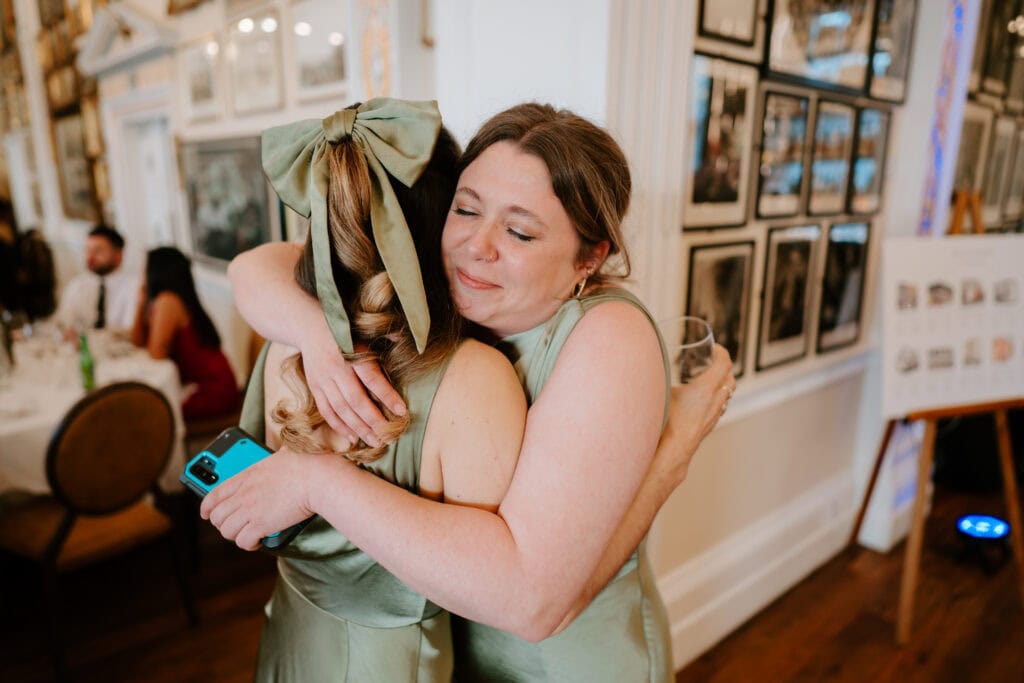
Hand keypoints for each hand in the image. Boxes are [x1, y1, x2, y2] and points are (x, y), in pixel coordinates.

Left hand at [200, 446, 319, 550]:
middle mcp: (243, 493)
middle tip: (233, 526)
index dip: (207, 507)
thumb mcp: (280, 455)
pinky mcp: (261, 525)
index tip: (207, 513)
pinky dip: (249, 544)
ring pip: (227, 531)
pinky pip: (243, 541)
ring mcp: (250, 509)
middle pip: (217, 516)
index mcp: (246, 475)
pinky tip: (257, 541)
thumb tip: (280, 458)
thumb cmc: (305, 464)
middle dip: (223, 524)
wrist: (317, 478)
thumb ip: (272, 461)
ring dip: (235, 535)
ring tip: (247, 534)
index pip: (214, 495)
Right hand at [299, 328, 405, 447]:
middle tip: (388, 436)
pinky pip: (326, 410)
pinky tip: (352, 437)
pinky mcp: (315, 387)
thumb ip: (386, 335)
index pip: (372, 379)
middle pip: (355, 400)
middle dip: (373, 421)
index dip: (387, 396)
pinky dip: (339, 426)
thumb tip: (404, 338)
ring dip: (358, 428)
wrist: (308, 326)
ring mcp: (323, 379)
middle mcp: (336, 368)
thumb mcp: (364, 329)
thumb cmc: (344, 329)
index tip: (402, 412)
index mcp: (351, 353)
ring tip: (374, 441)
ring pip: (341, 409)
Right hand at [656, 344, 734, 486]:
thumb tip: (647, 366)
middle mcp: (716, 400)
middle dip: (724, 367)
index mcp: (706, 388)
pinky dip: (716, 397)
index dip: (722, 353)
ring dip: (722, 383)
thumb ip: (659, 377)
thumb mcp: (663, 391)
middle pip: (730, 378)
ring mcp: (715, 414)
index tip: (716, 348)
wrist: (673, 450)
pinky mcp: (710, 424)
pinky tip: (703, 399)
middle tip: (714, 361)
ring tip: (710, 379)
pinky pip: (720, 405)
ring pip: (727, 393)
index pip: (724, 364)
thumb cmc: (667, 422)